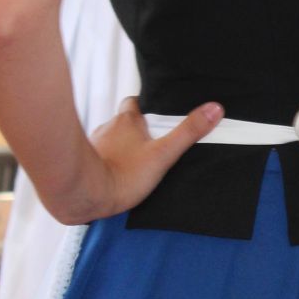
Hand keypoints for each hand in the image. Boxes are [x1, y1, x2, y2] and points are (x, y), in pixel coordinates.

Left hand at [85, 97, 223, 218]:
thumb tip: (214, 109)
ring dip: (119, 147)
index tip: (155, 118)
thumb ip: (188, 132)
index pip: (134, 103)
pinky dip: (105, 163)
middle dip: (133, 131)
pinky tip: (114, 176)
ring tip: (133, 163)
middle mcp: (107, 128)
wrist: (85, 195)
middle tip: (148, 145)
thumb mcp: (164, 153)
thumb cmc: (123, 175)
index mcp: (127, 120)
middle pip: (122, 122)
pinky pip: (97, 157)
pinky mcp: (84, 163)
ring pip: (109, 140)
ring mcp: (93, 145)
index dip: (145, 109)